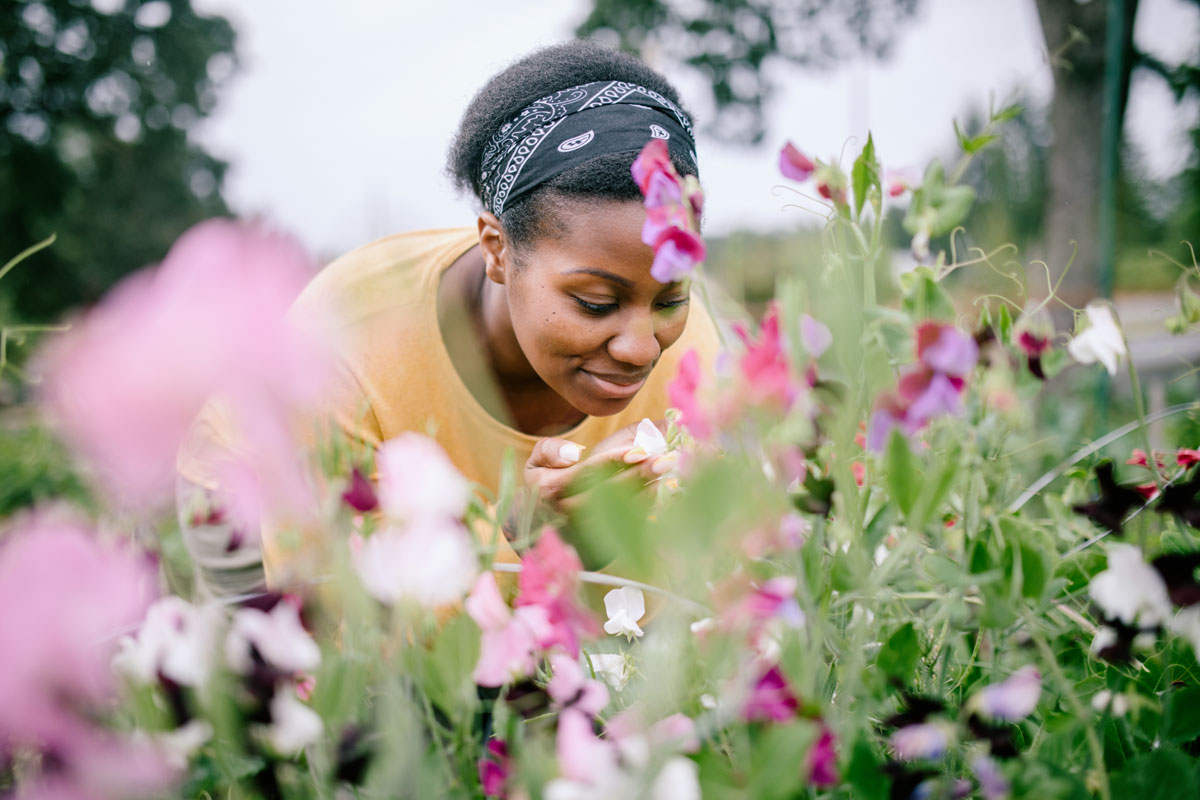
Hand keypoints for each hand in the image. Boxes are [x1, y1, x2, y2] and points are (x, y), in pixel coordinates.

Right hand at [505, 420, 677, 540]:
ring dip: (648, 491)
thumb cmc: (543, 484)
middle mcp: (568, 512)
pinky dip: (646, 506)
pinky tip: (661, 490)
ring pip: (622, 510)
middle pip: (611, 491)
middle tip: (666, 460)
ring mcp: (585, 529)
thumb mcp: (535, 462)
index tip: (641, 449)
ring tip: (667, 472)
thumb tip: (576, 454)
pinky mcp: (599, 541)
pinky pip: (627, 524)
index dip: (616, 459)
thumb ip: (551, 450)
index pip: (589, 472)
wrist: (539, 524)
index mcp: (552, 490)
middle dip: (641, 474)